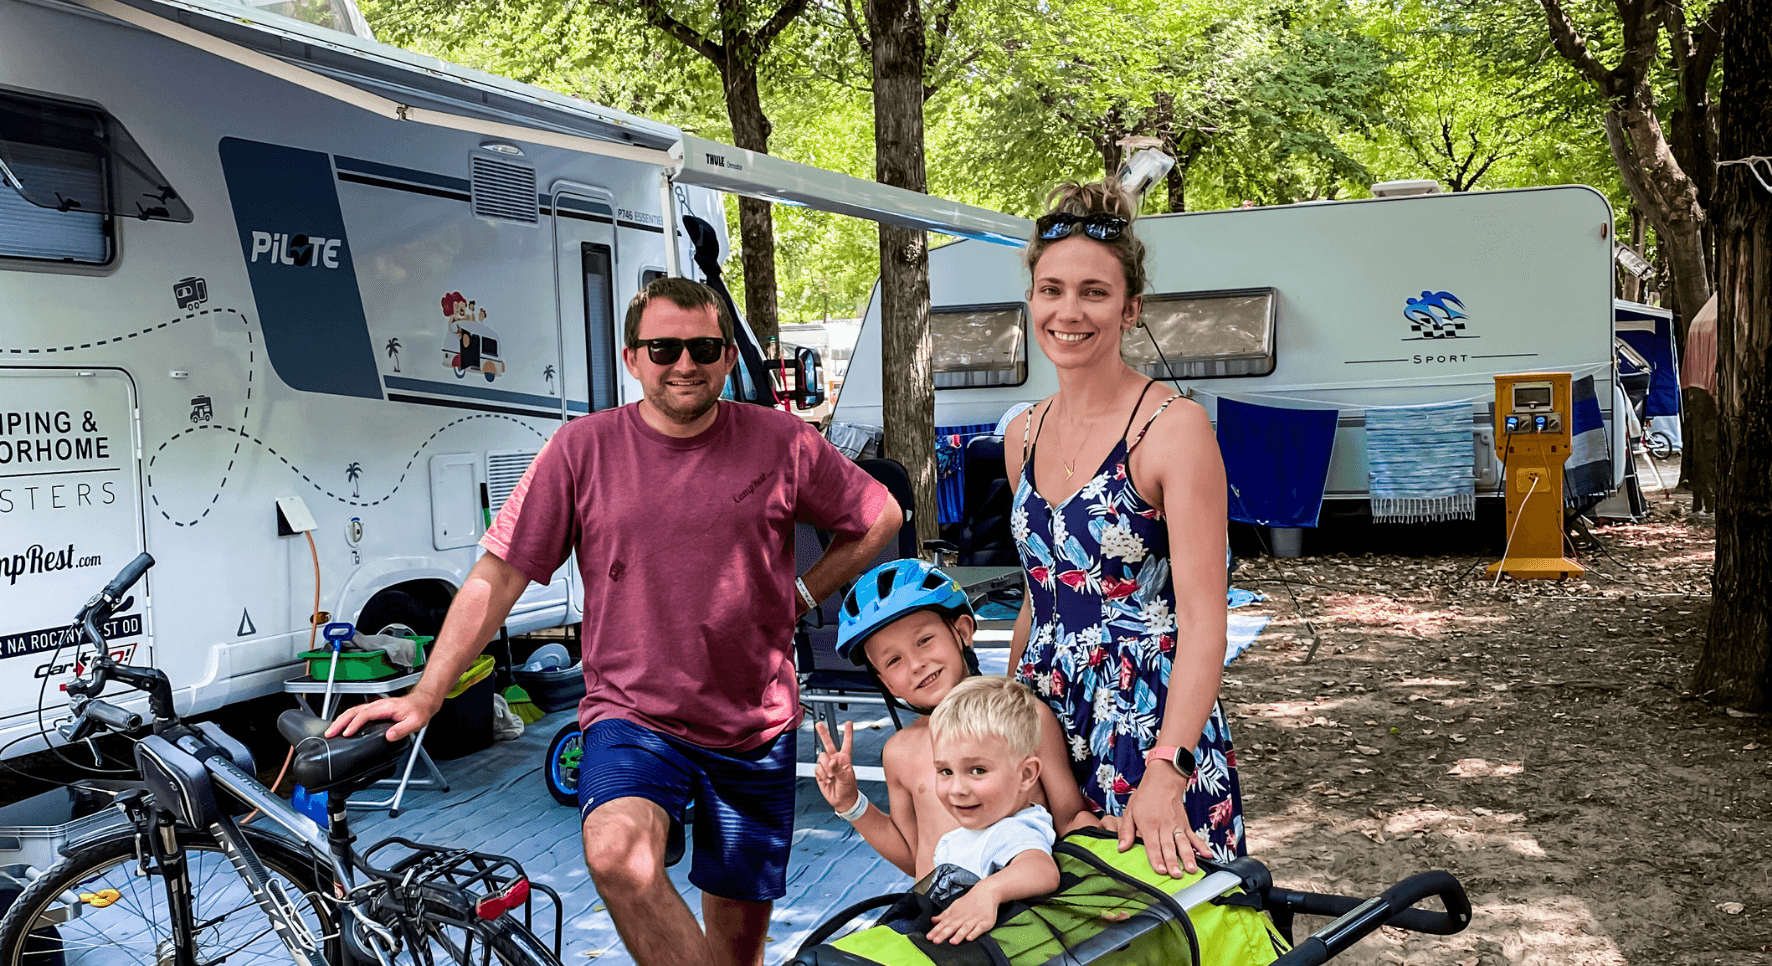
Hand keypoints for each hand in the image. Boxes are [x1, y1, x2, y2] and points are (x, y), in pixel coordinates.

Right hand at [326, 695, 434, 741]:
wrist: (423, 701)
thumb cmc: (420, 710)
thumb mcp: (415, 722)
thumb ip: (402, 729)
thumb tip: (389, 736)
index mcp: (386, 707)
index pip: (365, 715)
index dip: (354, 724)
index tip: (346, 734)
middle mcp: (379, 705)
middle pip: (354, 711)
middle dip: (340, 722)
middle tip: (330, 733)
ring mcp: (376, 706)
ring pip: (353, 711)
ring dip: (341, 720)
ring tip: (331, 730)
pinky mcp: (375, 710)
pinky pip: (357, 713)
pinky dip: (347, 719)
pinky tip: (343, 726)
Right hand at [813, 721, 858, 812]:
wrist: (842, 800)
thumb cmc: (848, 788)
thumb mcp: (847, 778)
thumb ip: (838, 769)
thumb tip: (831, 762)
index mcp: (845, 759)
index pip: (847, 743)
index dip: (848, 733)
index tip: (848, 723)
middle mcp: (835, 759)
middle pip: (828, 744)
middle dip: (824, 734)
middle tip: (819, 724)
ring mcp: (827, 766)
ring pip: (821, 758)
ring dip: (826, 768)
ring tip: (832, 777)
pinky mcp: (820, 772)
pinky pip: (817, 768)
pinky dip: (822, 775)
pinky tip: (827, 780)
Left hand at [927, 884, 998, 944]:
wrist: (986, 892)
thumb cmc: (969, 901)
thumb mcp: (954, 906)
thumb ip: (944, 915)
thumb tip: (932, 920)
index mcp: (955, 915)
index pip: (943, 924)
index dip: (936, 931)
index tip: (928, 937)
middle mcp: (963, 918)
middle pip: (952, 927)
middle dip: (943, 934)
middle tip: (936, 941)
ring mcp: (974, 920)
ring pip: (965, 928)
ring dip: (958, 935)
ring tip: (952, 942)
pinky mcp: (985, 922)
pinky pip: (979, 928)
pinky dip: (974, 933)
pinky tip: (969, 938)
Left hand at [1118, 761, 1209, 876]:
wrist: (1163, 780)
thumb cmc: (1145, 796)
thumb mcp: (1129, 811)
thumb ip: (1125, 831)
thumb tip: (1121, 848)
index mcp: (1149, 824)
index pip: (1152, 845)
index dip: (1156, 859)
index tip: (1160, 871)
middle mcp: (1164, 825)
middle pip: (1169, 846)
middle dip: (1173, 862)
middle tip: (1177, 875)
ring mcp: (1177, 825)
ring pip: (1183, 843)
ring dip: (1188, 857)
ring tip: (1192, 869)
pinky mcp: (1185, 824)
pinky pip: (1194, 836)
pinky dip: (1201, 846)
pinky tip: (1207, 855)